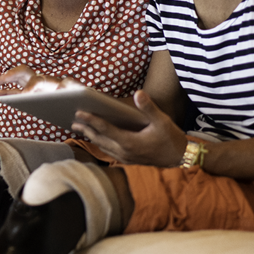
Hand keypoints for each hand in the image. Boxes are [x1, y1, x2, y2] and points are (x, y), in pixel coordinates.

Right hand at [0, 65, 82, 96]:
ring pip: (15, 82)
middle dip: (11, 75)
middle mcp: (40, 80)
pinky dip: (5, 92)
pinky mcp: (29, 94)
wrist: (79, 98)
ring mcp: (33, 86)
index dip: (30, 87)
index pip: (37, 81)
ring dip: (4, 82)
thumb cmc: (78, 95)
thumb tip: (65, 81)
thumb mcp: (78, 91)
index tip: (24, 94)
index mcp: (51, 81)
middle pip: (23, 73)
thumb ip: (73, 86)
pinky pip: (14, 92)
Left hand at [72, 90, 188, 166]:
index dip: (92, 120)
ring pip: (103, 147)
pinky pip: (109, 151)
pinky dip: (100, 143)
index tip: (79, 112)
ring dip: (91, 136)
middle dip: (86, 129)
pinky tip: (97, 137)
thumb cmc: (171, 138)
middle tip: (73, 120)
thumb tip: (138, 93)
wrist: (180, 158)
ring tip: (80, 128)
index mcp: (130, 142)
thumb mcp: (162, 121)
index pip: (106, 130)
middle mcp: (124, 152)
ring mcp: (125, 158)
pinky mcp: (128, 160)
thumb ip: (148, 107)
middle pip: (100, 139)